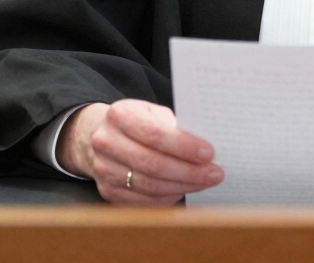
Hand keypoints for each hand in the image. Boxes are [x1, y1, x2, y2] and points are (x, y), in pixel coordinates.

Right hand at [57, 99, 223, 203]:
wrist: (99, 136)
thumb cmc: (136, 121)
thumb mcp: (151, 111)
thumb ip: (173, 125)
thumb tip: (203, 148)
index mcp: (120, 115)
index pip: (155, 134)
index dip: (183, 146)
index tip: (208, 152)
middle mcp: (107, 142)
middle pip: (153, 164)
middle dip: (189, 171)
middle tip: (215, 173)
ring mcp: (104, 170)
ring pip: (150, 186)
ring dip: (183, 186)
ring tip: (205, 182)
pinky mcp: (108, 192)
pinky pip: (144, 201)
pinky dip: (168, 197)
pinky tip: (184, 189)